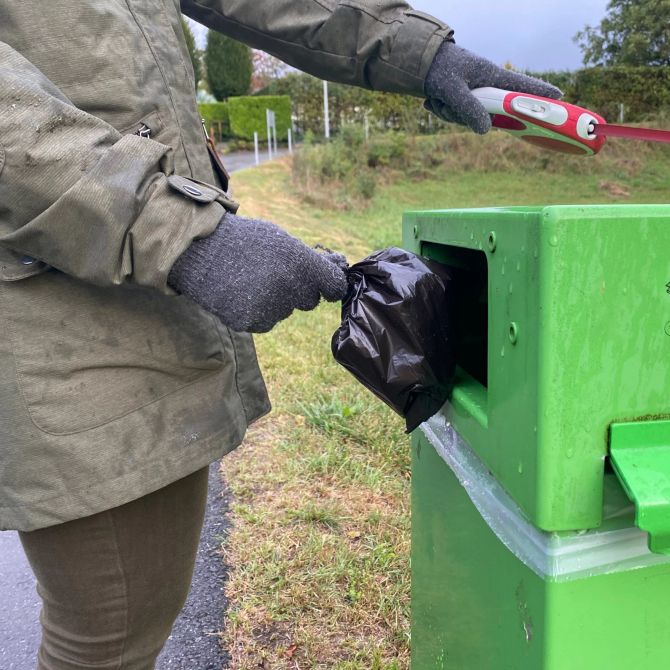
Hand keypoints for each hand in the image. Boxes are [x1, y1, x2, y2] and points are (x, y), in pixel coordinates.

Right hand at [168, 214, 347, 332]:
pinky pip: (267, 321)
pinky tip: (242, 293)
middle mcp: (289, 287)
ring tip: (251, 279)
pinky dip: (258, 311)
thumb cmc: (246, 241)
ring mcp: (269, 307)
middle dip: (298, 288)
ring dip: (276, 300)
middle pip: (310, 300)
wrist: (199, 251)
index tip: (323, 282)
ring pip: (286, 311)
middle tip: (273, 271)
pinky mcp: (251, 322)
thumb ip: (312, 258)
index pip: (334, 286)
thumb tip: (342, 267)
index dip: (330, 284)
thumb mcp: (282, 240)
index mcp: (300, 262)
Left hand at [424, 41, 562, 133]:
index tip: (560, 97)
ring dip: (448, 112)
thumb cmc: (438, 69)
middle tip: (446, 103)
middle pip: (489, 113)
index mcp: (491, 76)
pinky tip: (431, 99)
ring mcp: (473, 94)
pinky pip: (456, 116)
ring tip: (437, 98)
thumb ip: (470, 109)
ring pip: (468, 117)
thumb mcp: (453, 90)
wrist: (416, 62)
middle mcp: (485, 86)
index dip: (541, 94)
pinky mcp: (461, 100)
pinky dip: (442, 110)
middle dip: (465, 115)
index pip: (522, 86)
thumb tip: (486, 130)